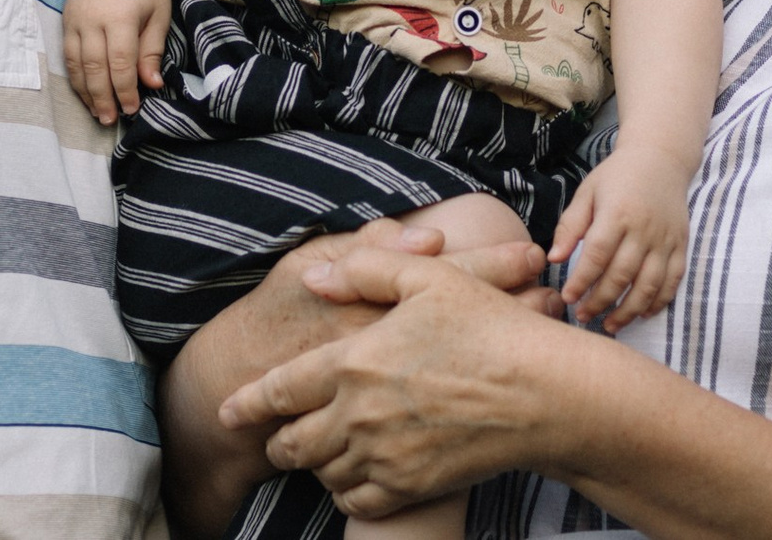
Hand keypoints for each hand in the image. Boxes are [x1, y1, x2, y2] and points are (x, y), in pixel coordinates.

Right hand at [62, 0, 179, 122]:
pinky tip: (85, 91)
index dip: (124, 91)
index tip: (132, 109)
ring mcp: (75, 17)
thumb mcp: (159, 16)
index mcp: (119, 16)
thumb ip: (152, 51)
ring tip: (96, 112)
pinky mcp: (66, 16)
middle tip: (109, 120)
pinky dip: (75, 75)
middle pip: (93, 68)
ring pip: (75, 63)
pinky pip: (67, 53)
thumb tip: (151, 85)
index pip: (119, 64)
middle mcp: (92, 17)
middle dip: (102, 97)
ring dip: (85, 91)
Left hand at [220, 240, 572, 520]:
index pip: (281, 389)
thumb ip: (365, 270)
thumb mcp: (428, 279)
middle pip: (294, 441)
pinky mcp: (413, 485)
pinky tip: (354, 478)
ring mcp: (385, 455)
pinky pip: (359, 501)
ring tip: (317, 454)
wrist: (545, 395)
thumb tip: (315, 275)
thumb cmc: (489, 329)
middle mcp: (359, 414)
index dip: (249, 403)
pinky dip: (347, 492)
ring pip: (325, 471)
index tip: (227, 413)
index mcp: (354, 361)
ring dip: (314, 464)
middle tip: (271, 440)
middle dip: (276, 442)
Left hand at [547, 140, 693, 330]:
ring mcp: (666, 239)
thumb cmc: (617, 176)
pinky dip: (659, 301)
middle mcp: (644, 229)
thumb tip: (554, 259)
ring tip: (610, 325)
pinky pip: (673, 281)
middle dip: (601, 301)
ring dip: (629, 310)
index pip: (596, 255)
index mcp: (617, 213)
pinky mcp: (681, 245)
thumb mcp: (587, 192)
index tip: (567, 298)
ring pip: (649, 284)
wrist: (660, 159)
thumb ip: (570, 226)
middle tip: (583, 316)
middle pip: (621, 275)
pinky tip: (642, 313)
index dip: (581, 281)